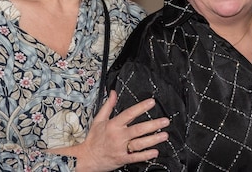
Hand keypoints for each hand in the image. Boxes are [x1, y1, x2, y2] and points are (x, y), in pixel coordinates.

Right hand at [50, 90, 169, 171]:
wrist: (87, 158)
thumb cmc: (94, 139)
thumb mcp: (99, 120)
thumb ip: (108, 106)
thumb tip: (113, 93)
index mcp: (113, 125)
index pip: (129, 113)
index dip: (141, 107)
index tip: (151, 102)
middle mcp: (118, 136)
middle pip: (138, 129)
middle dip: (153, 125)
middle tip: (165, 121)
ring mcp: (121, 148)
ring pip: (139, 143)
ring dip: (153, 140)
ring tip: (164, 135)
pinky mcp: (122, 159)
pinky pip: (135, 157)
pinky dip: (145, 155)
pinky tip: (155, 152)